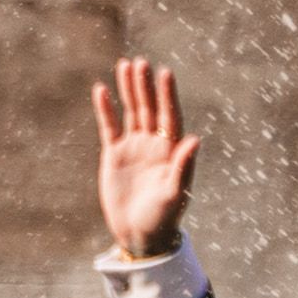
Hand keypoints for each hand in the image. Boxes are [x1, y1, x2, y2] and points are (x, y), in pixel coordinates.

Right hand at [93, 58, 200, 262]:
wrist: (140, 234)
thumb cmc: (163, 217)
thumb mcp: (174, 193)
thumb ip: (183, 166)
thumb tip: (195, 139)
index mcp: (171, 152)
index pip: (169, 117)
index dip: (167, 95)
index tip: (165, 72)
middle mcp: (154, 145)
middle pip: (149, 109)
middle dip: (145, 86)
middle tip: (141, 62)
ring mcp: (134, 148)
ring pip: (131, 112)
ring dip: (129, 90)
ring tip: (126, 65)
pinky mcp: (114, 155)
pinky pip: (110, 126)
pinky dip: (106, 109)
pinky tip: (102, 89)